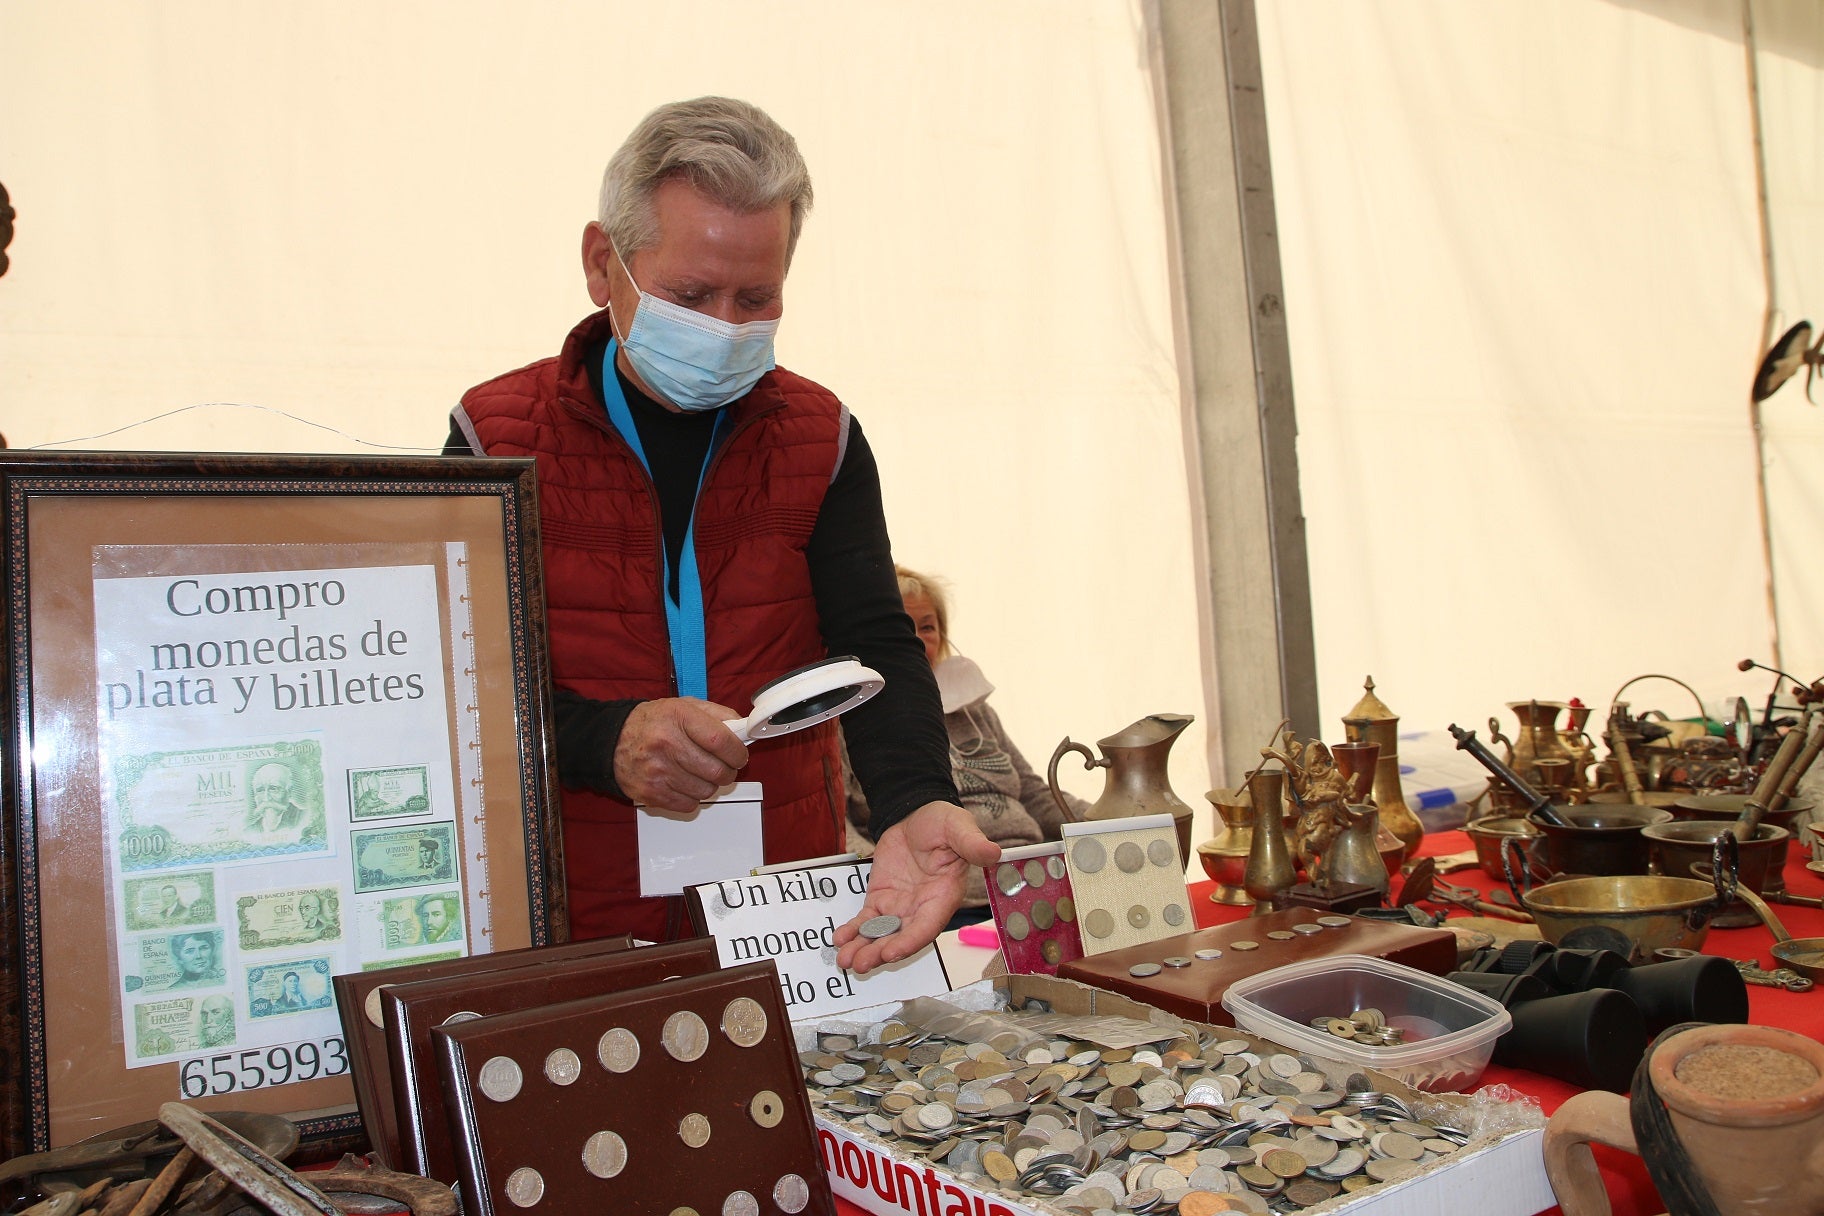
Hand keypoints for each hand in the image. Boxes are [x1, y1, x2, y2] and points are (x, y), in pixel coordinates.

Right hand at [614, 698, 747, 811]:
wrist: (610, 741)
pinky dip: (693, 796)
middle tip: (723, 765)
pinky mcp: (652, 793)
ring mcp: (658, 772)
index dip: (738, 752)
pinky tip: (684, 782)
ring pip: (706, 791)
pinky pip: (690, 804)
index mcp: (677, 717)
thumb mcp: (683, 706)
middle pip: (717, 771)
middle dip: (728, 771)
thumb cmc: (651, 723)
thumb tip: (743, 730)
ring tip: (699, 772)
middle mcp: (666, 744)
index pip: (721, 741)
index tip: (740, 754)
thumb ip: (717, 715)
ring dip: (710, 784)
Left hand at [834, 802, 998, 973]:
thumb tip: (993, 852)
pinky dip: (853, 931)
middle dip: (880, 953)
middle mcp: (922, 908)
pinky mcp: (881, 899)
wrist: (918, 813)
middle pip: (901, 938)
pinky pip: (866, 920)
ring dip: (864, 949)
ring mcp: (900, 906)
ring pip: (882, 934)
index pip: (927, 926)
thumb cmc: (944, 823)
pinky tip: (840, 938)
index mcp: (944, 896)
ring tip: (845, 960)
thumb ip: (972, 843)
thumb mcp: (959, 827)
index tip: (891, 952)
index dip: (909, 941)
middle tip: (861, 964)